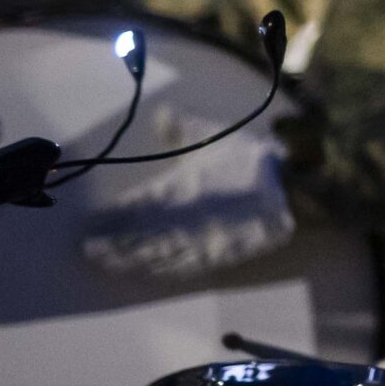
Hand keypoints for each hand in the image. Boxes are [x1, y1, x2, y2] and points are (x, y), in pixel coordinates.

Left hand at [80, 114, 294, 279]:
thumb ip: (184, 130)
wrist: (296, 189)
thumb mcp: (217, 137)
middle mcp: (189, 219)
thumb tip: (159, 114)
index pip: (140, 206)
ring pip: (160, 254)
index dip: (113, 218)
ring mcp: (204, 241)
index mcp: (185, 188)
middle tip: (88, 250)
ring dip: (131, 260)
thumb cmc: (251, 161)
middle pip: (143, 235)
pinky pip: (185, 266)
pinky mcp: (220, 256)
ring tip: (107, 262)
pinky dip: (162, 270)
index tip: (89, 224)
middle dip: (114, 243)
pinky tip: (146, 271)